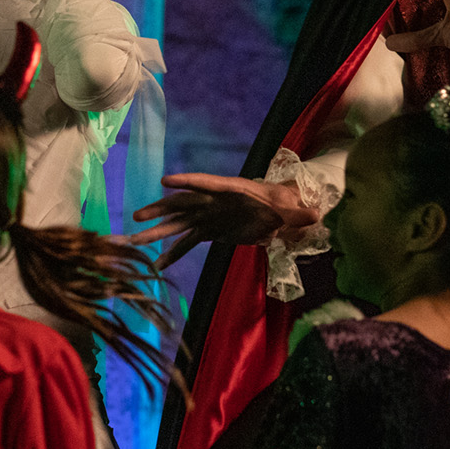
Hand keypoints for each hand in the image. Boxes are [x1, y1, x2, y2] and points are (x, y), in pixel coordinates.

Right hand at [131, 174, 320, 268]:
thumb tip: (316, 216)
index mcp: (231, 190)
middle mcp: (214, 202)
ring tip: (133, 242)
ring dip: (157, 233)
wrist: (282, 210)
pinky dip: (173, 254)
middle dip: (160, 210)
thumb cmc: (286, 202)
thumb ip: (300, 213)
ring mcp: (208, 217)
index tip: (165, 182)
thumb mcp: (295, 208)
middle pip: (183, 204)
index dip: (187, 183)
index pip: (206, 184)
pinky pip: (187, 243)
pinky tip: (158, 266)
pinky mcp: (209, 232)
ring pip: (178, 224)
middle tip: (137, 217)